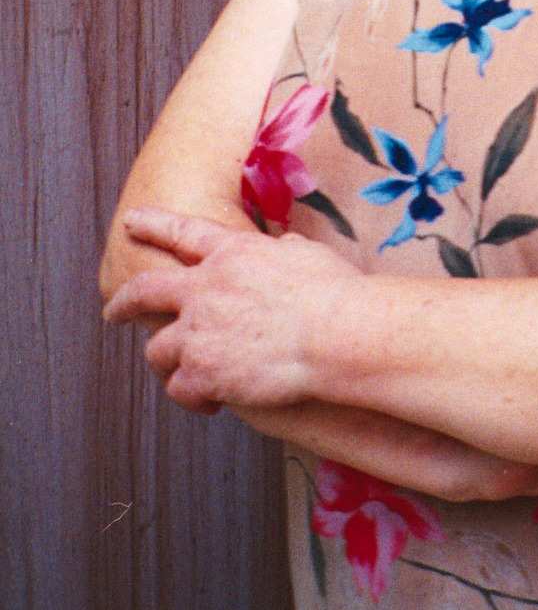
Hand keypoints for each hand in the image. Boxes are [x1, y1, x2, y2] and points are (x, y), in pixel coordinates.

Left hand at [103, 207, 358, 414]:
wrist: (335, 332)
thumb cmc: (334, 292)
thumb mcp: (306, 254)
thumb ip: (284, 250)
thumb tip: (284, 247)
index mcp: (233, 253)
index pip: (182, 232)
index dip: (153, 224)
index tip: (130, 222)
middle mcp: (206, 288)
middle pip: (146, 289)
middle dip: (125, 302)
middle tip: (115, 311)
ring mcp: (199, 331)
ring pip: (158, 349)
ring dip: (168, 363)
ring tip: (183, 375)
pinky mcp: (203, 372)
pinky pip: (179, 389)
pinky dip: (193, 397)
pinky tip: (212, 402)